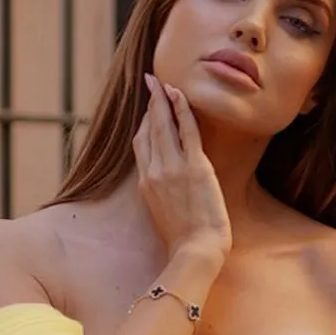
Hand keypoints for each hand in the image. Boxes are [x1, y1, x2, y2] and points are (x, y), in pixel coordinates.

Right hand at [133, 73, 231, 279]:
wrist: (195, 251)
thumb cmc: (184, 242)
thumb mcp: (164, 215)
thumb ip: (162, 195)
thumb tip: (168, 188)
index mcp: (145, 184)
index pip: (141, 144)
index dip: (144, 122)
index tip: (150, 108)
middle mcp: (154, 172)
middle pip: (148, 129)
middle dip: (150, 103)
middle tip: (153, 82)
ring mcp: (173, 168)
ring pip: (164, 125)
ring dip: (163, 100)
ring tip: (164, 83)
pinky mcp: (194, 167)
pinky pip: (186, 130)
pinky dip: (182, 109)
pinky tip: (180, 95)